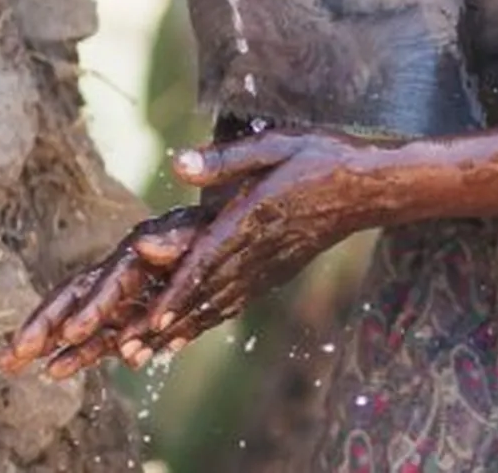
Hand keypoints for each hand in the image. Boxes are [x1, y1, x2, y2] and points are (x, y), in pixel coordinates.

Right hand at [0, 204, 211, 378]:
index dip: (88, 310)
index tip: (70, 334)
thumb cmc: (211, 232)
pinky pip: (106, 339)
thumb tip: (142, 243)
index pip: (101, 284)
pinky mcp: (134, 318)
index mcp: (133, 257)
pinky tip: (59, 369)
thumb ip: (174, 241)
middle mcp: (120, 278)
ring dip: (51, 345)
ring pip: (81, 325)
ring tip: (16, 365)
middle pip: (75, 301)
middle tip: (11, 354)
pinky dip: (84, 354)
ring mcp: (124, 300)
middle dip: (43, 326)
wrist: (227, 237)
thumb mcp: (199, 232)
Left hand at [137, 129, 380, 354]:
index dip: (180, 288)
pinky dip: (209, 319)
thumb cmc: (320, 156)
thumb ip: (226, 158)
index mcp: (254, 216)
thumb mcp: (275, 144)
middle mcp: (260, 249)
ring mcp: (270, 265)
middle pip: (207, 291)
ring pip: (219, 302)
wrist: (368, 187)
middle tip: (129, 350)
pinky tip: (189, 333)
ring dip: (182, 328)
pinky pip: (237, 300)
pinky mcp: (277, 271)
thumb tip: (178, 165)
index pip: (210, 258)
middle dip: (168, 321)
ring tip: (147, 353)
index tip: (154, 316)